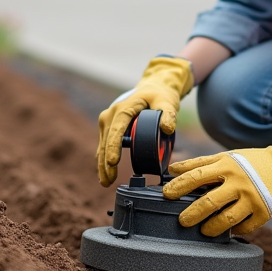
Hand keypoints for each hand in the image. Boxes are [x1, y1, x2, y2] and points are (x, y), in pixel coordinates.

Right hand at [96, 56, 193, 186]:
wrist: (152, 88)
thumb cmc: (159, 95)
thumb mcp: (166, 101)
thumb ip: (169, 114)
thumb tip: (168, 128)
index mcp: (123, 108)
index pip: (116, 130)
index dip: (113, 147)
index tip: (113, 162)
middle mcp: (111, 114)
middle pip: (106, 141)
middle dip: (105, 163)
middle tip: (108, 181)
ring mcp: (107, 121)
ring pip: (102, 145)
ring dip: (102, 164)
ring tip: (105, 182)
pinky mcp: (108, 127)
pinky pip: (104, 145)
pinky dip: (104, 159)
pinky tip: (105, 173)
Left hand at [162, 120, 271, 235]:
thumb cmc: (255, 162)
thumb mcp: (229, 156)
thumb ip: (201, 163)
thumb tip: (173, 169)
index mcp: (228, 165)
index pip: (196, 176)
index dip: (178, 186)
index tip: (166, 194)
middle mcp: (239, 182)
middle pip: (208, 202)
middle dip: (191, 214)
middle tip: (182, 221)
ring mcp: (252, 199)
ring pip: (226, 220)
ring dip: (211, 228)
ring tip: (203, 230)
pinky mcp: (264, 213)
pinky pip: (244, 228)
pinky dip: (234, 231)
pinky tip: (227, 231)